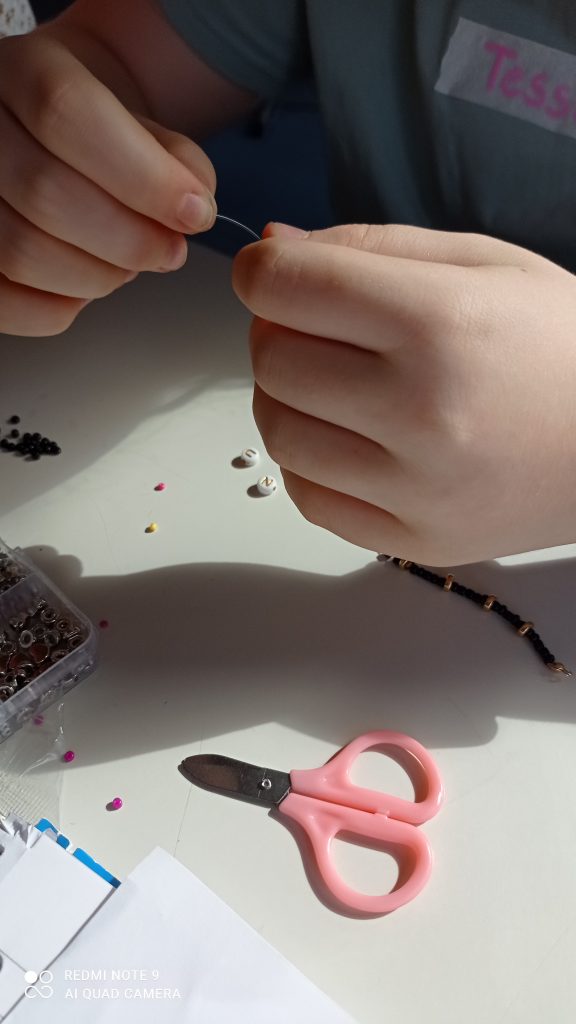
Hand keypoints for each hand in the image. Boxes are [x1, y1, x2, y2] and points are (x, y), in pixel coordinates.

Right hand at [0, 30, 215, 335]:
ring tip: (127, 267)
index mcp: (23, 71)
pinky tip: (85, 288)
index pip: (68, 113)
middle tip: (169, 252)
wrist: (46, 144)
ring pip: (21, 252)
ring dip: (97, 277)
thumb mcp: (143, 125)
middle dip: (129, 240)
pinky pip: (3, 303)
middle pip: (45, 192)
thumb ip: (177, 160)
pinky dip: (57, 309)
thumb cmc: (97, 142)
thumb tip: (192, 208)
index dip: (143, 176)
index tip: (194, 213)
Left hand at [233, 221, 575, 564]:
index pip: (289, 289)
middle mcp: (421, 412)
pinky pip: (310, 498)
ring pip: (280, 434)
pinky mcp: (415, 543)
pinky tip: (345, 437)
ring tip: (329, 383)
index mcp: (440, 323)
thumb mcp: (485, 263)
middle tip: (311, 328)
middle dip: (274, 333)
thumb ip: (372, 246)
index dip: (262, 273)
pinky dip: (309, 460)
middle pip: (274, 362)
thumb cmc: (559, 342)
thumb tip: (272, 249)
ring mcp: (416, 491)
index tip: (271, 275)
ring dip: (284, 397)